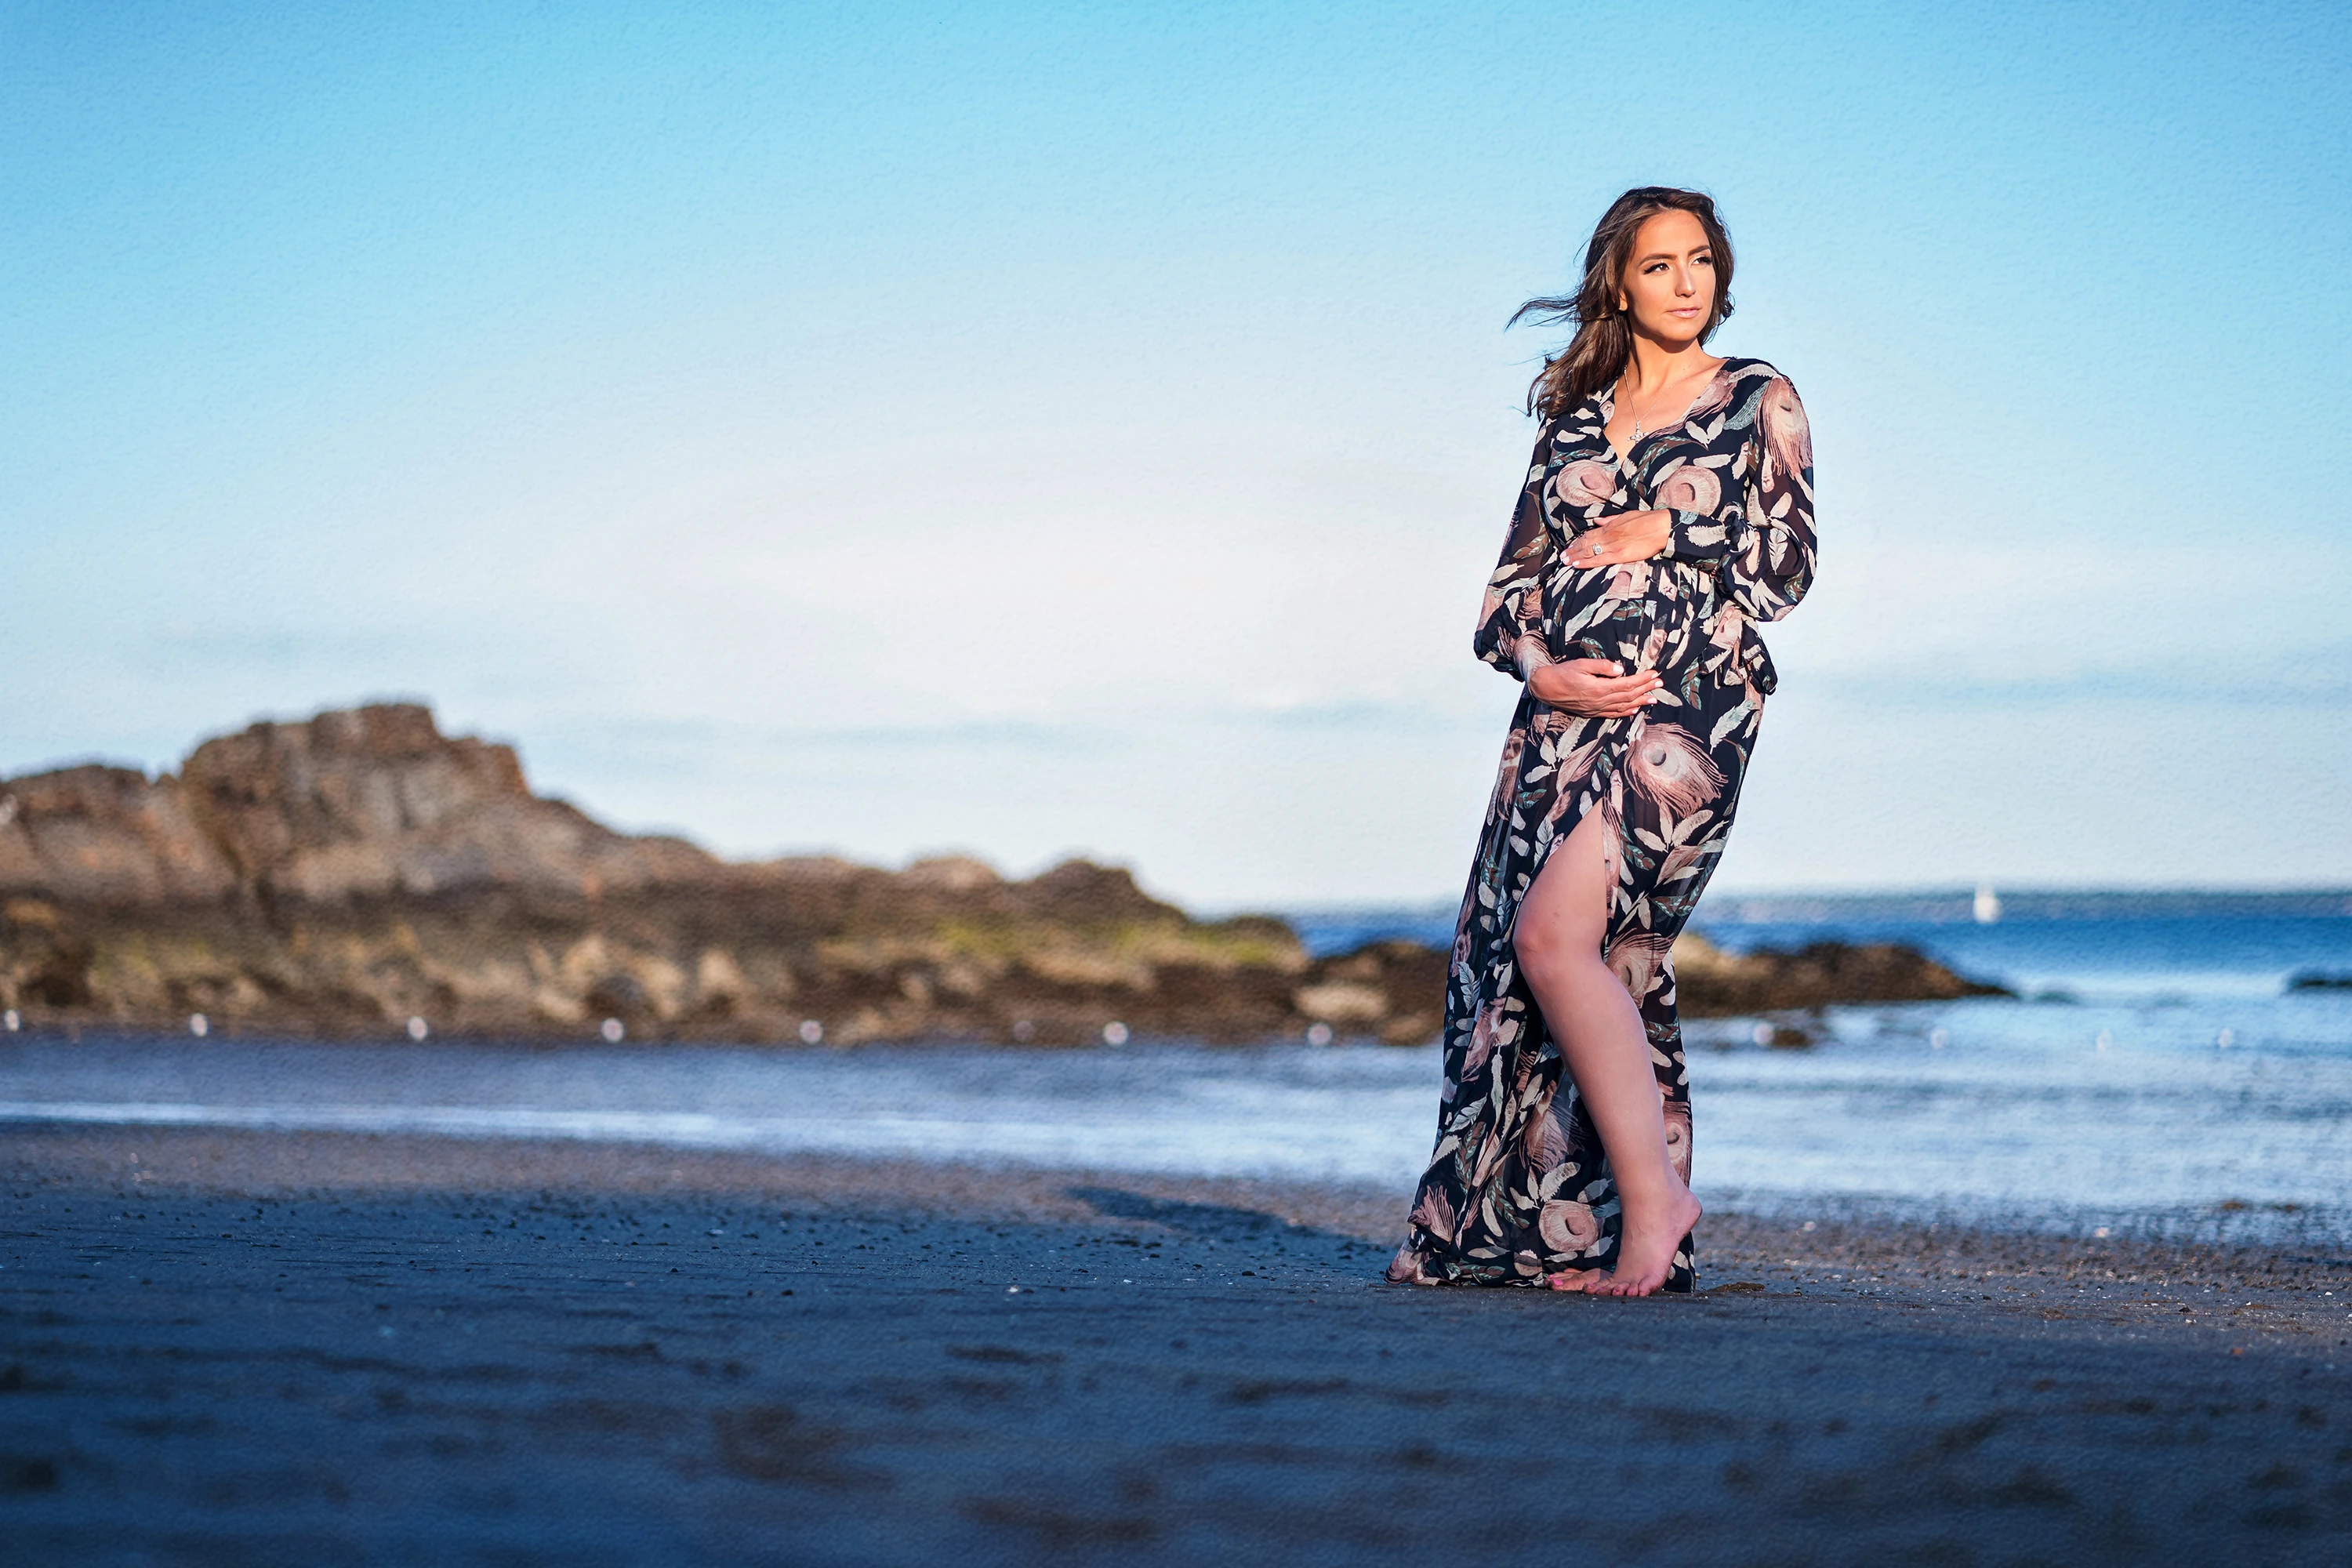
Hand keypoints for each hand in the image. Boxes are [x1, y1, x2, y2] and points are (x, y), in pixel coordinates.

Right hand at [1528, 658, 1661, 716]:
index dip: (1643, 679)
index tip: (1655, 674)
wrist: (1546, 687)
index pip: (1628, 684)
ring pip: (1624, 707)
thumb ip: (1603, 666)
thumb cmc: (1563, 672)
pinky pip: (1613, 714)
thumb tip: (1621, 669)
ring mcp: (1596, 709)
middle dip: (1646, 689)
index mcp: (1599, 688)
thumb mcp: (1582, 664)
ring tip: (1654, 699)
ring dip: (1640, 702)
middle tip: (1660, 684)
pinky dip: (1626, 712)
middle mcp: (1600, 701)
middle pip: (1629, 696)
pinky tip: (1634, 710)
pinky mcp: (1592, 713)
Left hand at [1567, 508, 1670, 568]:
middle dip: (1573, 550)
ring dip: (1575, 556)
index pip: (1589, 535)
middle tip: (1562, 556)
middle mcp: (1607, 535)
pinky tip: (1576, 565)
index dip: (1577, 541)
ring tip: (1565, 561)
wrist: (1660, 527)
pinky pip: (1598, 560)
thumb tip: (1596, 520)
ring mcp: (1612, 545)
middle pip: (1585, 543)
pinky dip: (1586, 562)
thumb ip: (1609, 519)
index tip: (1569, 546)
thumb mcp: (1625, 516)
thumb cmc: (1647, 521)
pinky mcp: (1619, 555)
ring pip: (1588, 551)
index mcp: (1609, 526)